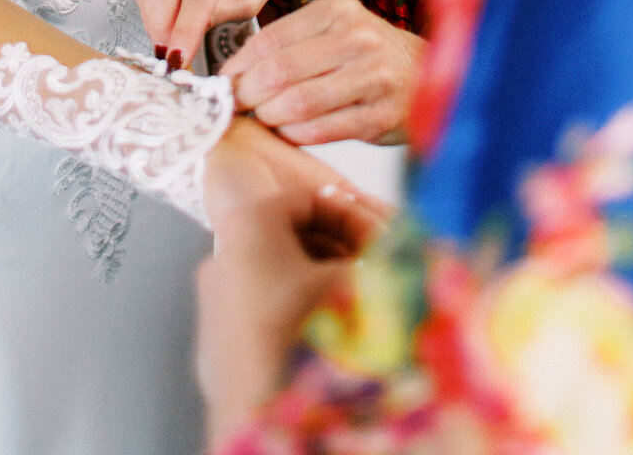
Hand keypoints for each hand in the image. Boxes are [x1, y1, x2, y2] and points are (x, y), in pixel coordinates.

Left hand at [198, 119, 389, 448]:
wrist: (269, 433)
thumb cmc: (310, 345)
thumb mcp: (362, 284)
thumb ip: (391, 253)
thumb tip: (417, 244)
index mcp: (248, 225)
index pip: (309, 200)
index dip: (355, 217)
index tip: (385, 243)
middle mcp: (221, 260)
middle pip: (294, 240)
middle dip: (342, 255)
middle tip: (378, 276)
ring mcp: (214, 311)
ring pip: (278, 281)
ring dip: (322, 289)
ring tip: (361, 312)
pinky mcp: (217, 355)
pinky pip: (263, 322)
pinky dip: (298, 323)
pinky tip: (332, 347)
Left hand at [223, 0, 423, 145]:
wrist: (427, 72)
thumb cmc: (368, 55)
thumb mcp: (332, 31)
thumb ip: (290, 46)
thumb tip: (235, 73)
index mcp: (337, 11)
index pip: (271, 38)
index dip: (238, 65)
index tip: (223, 82)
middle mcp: (357, 39)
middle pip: (280, 71)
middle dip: (249, 93)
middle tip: (235, 106)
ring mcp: (372, 77)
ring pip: (298, 102)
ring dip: (269, 116)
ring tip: (261, 119)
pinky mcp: (380, 115)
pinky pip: (322, 130)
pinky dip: (295, 135)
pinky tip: (287, 133)